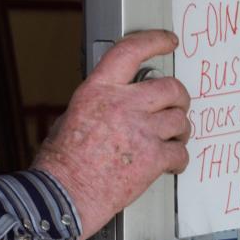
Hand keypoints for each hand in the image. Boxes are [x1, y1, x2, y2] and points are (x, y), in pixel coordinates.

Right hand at [32, 29, 190, 238]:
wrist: (61, 198)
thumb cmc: (59, 165)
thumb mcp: (69, 118)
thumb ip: (97, 105)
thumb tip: (113, 105)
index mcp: (98, 91)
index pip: (131, 51)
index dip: (154, 41)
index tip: (168, 41)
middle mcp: (122, 105)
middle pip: (170, 88)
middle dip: (178, 97)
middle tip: (177, 105)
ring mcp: (141, 131)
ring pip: (180, 120)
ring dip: (179, 130)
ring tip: (172, 140)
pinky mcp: (152, 159)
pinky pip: (180, 152)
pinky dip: (179, 159)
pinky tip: (171, 164)